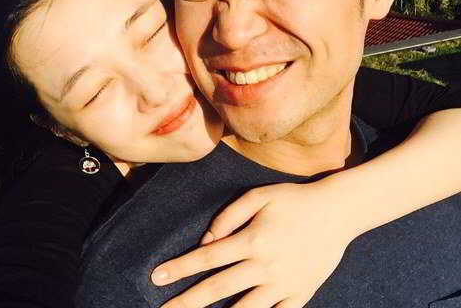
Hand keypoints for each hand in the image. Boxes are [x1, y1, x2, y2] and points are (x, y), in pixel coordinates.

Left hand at [151, 180, 355, 306]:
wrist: (337, 212)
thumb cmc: (294, 200)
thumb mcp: (259, 196)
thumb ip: (229, 216)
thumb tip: (207, 240)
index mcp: (252, 240)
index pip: (207, 258)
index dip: (180, 268)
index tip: (156, 278)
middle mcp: (264, 266)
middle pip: (218, 289)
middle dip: (187, 303)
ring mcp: (283, 284)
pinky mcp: (300, 295)